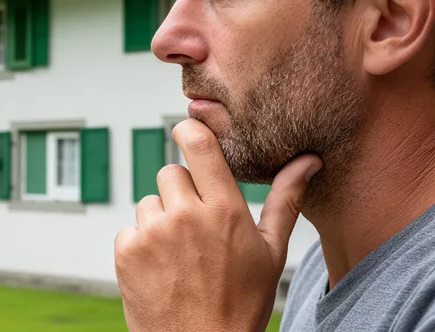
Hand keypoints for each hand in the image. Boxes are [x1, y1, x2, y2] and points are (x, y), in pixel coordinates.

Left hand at [114, 118, 321, 331]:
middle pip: (171, 173)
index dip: (188, 130)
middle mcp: (185, 215)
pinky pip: (129, 230)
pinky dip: (140, 246)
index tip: (186, 131)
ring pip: (149, 202)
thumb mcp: (271, 253)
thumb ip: (285, 200)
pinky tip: (161, 270)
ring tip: (181, 257)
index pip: (198, 144)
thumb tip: (308, 160)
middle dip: (181, 193)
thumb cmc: (242, 303)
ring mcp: (152, 233)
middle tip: (196, 229)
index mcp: (225, 210)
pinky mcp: (126, 252)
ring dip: (160, 221)